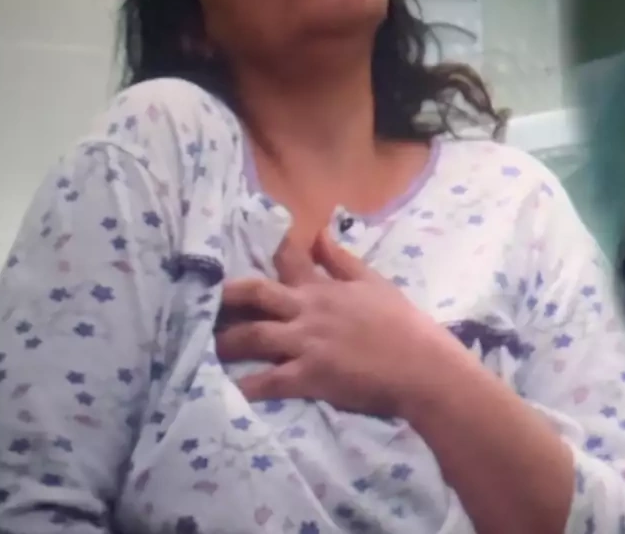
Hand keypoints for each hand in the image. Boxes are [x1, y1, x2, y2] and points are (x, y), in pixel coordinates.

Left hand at [214, 232, 464, 416]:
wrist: (423, 366)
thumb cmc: (404, 325)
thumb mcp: (375, 283)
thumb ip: (342, 260)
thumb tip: (319, 232)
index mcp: (326, 287)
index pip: (289, 258)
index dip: (260, 255)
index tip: (245, 247)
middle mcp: (309, 309)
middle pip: (254, 293)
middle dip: (225, 297)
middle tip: (202, 303)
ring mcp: (306, 342)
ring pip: (252, 336)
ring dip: (225, 342)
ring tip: (205, 348)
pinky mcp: (309, 375)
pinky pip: (267, 382)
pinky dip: (244, 387)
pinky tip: (223, 393)